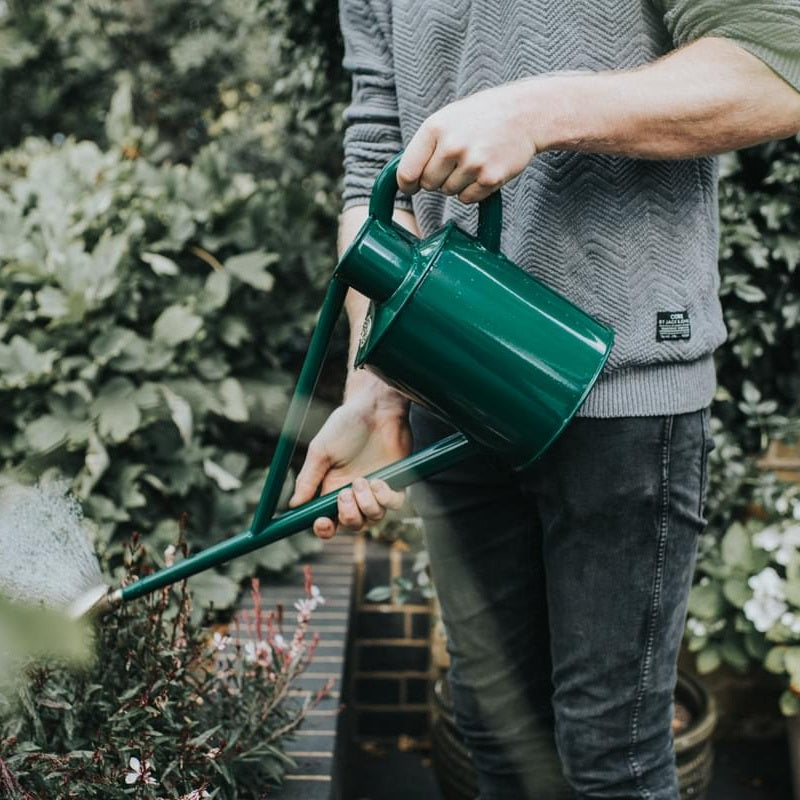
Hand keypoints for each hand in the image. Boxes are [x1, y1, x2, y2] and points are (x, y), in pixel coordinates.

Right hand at [288, 393, 410, 537]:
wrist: (375, 407)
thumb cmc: (346, 424)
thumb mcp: (321, 450)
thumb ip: (308, 479)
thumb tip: (294, 505)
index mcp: (332, 487)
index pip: (327, 519)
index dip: (324, 528)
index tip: (322, 522)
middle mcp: (354, 492)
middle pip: (351, 524)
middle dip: (348, 516)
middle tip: (345, 493)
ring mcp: (375, 489)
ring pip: (373, 519)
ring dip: (366, 505)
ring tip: (362, 480)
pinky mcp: (396, 482)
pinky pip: (393, 504)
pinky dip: (385, 498)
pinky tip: (378, 480)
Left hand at [397, 80, 541, 202]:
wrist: (525, 113)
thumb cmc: (481, 117)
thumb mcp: (448, 119)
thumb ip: (426, 146)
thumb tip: (404, 178)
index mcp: (435, 128)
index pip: (408, 171)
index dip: (407, 184)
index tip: (410, 186)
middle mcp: (452, 145)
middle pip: (428, 184)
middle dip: (437, 179)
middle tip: (455, 162)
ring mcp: (472, 163)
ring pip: (449, 192)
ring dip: (458, 183)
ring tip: (473, 160)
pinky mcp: (490, 178)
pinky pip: (468, 198)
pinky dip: (474, 190)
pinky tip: (484, 169)